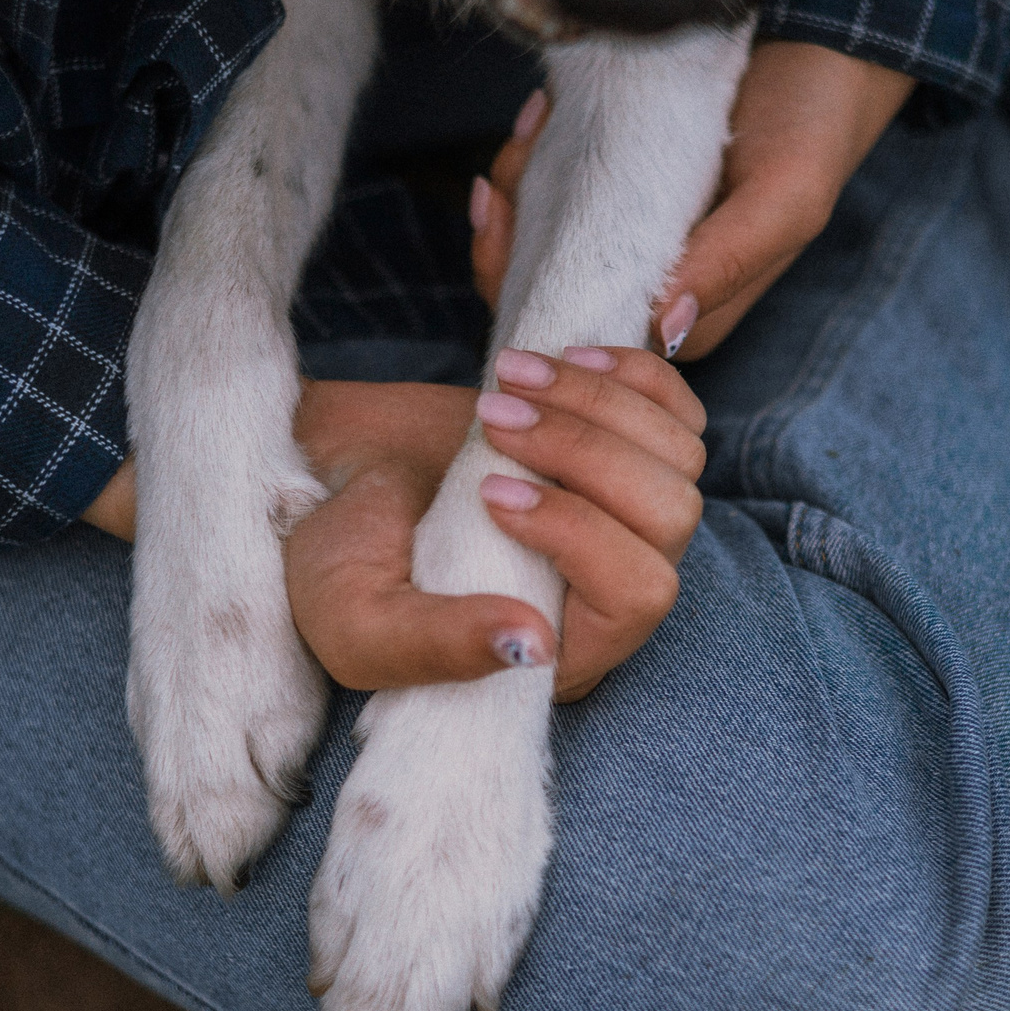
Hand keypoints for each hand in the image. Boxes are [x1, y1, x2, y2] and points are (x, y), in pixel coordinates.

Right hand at [83, 357, 708, 703]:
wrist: (329, 476)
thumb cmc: (337, 559)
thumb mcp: (360, 620)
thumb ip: (440, 647)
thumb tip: (536, 644)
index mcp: (566, 652)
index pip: (636, 595)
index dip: (579, 533)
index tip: (487, 491)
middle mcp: (611, 590)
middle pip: (670, 518)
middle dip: (587, 454)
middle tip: (494, 415)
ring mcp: (626, 516)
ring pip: (680, 457)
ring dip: (599, 403)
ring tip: (509, 376)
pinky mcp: (624, 449)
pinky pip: (679, 409)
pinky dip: (632, 373)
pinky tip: (562, 358)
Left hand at [470, 40, 913, 362]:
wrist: (819, 53)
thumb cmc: (810, 129)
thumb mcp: (782, 197)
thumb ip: (728, 260)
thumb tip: (664, 327)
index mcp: (689, 320)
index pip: (580, 334)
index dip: (525, 283)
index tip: (512, 203)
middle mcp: (648, 297)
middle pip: (539, 294)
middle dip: (506, 229)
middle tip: (515, 154)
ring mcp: (627, 251)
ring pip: (532, 246)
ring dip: (517, 182)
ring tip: (537, 118)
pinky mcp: (615, 205)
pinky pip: (547, 203)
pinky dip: (532, 160)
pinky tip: (542, 114)